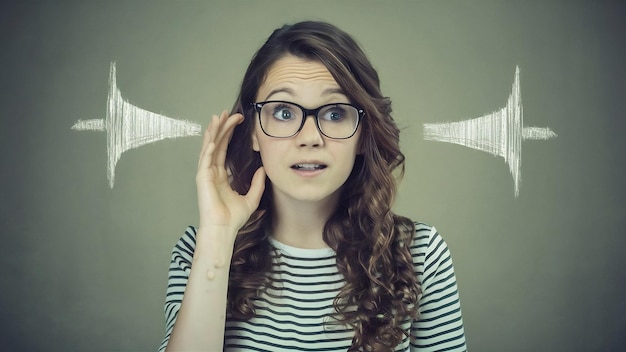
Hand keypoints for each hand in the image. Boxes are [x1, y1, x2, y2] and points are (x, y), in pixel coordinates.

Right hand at [196, 110, 265, 235]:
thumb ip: (257, 183)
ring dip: (213, 132)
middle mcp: (211, 172)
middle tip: (226, 112)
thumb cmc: (233, 218)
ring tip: (217, 117)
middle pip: (216, 144)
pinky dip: (209, 148)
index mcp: (221, 175)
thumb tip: (263, 169)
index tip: (236, 121)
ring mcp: (205, 174)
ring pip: (209, 148)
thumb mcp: (251, 197)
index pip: (224, 149)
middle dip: (221, 127)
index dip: (229, 134)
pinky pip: (205, 160)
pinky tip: (213, 138)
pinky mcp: (202, 179)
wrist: (224, 229)